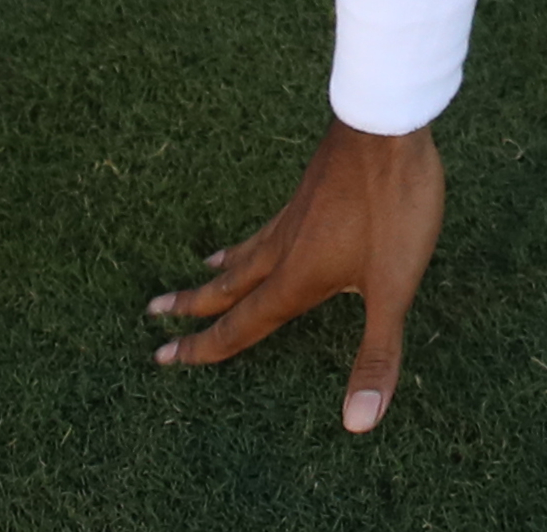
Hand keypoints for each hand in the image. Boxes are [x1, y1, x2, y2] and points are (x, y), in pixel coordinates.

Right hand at [151, 121, 446, 436]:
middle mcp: (285, 247)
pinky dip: (254, 239)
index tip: (163, 356)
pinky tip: (270, 230)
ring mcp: (297, 214)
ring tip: (203, 272)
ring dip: (222, 270)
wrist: (389, 122)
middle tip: (152, 314)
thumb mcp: (394, 288)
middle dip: (193, 306)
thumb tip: (357, 423)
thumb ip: (376, 355)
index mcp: (295, 278)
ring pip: (249, 251)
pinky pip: (271, 225)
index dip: (204, 347)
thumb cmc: (394, 206)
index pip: (241, 324)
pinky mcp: (312, 190)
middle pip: (231, 286)